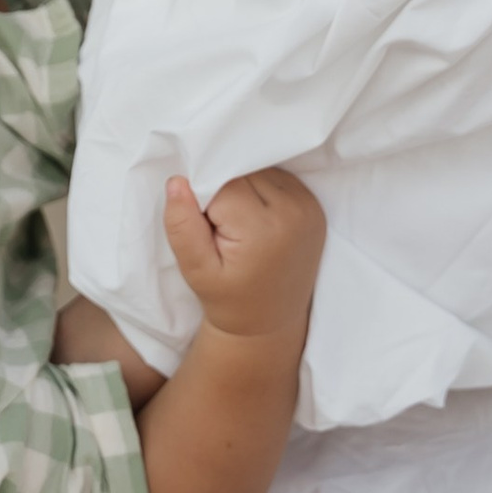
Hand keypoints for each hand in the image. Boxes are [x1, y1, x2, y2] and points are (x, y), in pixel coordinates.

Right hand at [164, 166, 323, 345]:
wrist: (269, 322)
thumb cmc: (229, 298)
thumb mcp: (196, 271)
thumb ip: (183, 226)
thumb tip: (177, 181)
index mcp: (263, 228)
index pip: (221, 184)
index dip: (206, 204)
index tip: (210, 233)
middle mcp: (292, 211)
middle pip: (242, 173)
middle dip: (225, 194)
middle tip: (224, 232)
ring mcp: (307, 207)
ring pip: (258, 170)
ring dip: (243, 188)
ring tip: (241, 226)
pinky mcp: (313, 205)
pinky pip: (276, 177)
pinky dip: (261, 189)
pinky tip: (257, 218)